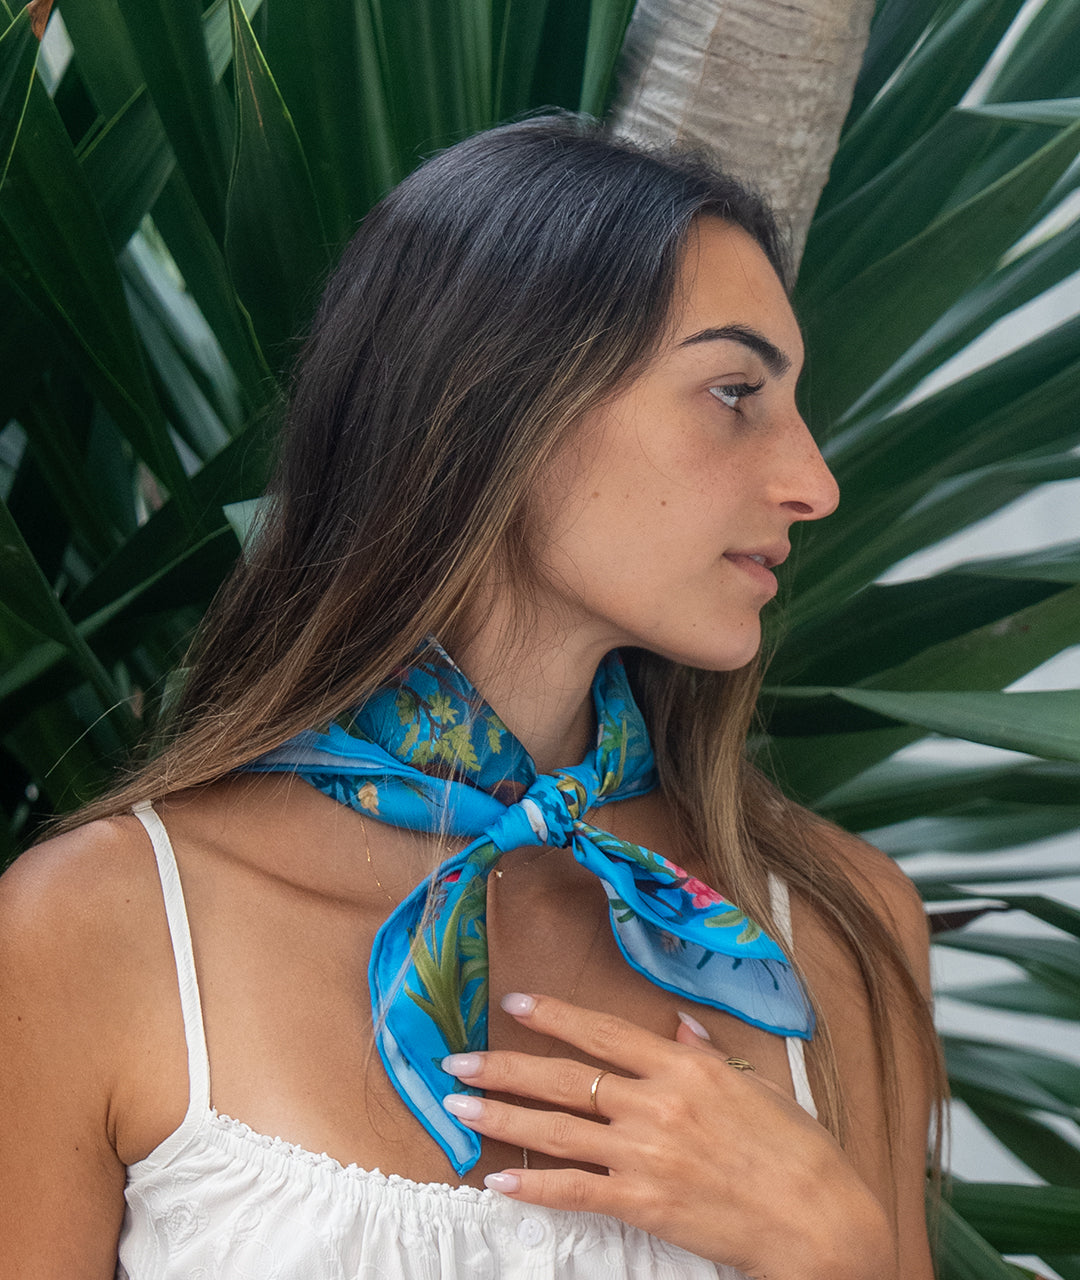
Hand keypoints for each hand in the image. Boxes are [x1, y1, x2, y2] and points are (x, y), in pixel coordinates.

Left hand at [441, 993, 895, 1279]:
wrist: (820, 1220)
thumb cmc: (797, 1152)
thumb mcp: (756, 1085)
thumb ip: (708, 1053)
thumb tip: (678, 1025)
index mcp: (685, 1067)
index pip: (604, 1032)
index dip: (555, 1016)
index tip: (515, 1004)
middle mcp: (658, 1102)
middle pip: (565, 1078)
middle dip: (504, 1067)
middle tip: (457, 1060)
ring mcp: (647, 1154)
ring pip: (557, 1130)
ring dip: (501, 1118)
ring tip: (457, 1109)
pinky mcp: (644, 1204)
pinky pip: (575, 1191)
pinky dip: (532, 1186)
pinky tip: (497, 1181)